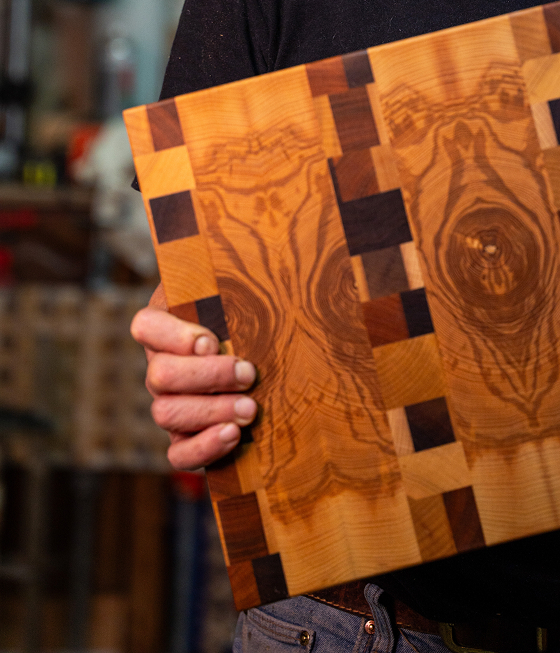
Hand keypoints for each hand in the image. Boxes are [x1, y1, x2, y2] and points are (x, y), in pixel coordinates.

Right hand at [131, 283, 256, 469]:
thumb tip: (268, 250)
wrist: (265, 348)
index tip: (210, 339)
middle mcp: (161, 366)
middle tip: (249, 373)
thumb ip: (244, 274)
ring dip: (211, 411)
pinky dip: (202, 449)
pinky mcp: (186, 436)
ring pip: (166, 414)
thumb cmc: (256, 311)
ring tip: (250, 408)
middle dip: (208, 377)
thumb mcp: (246, 288)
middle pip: (160, 376)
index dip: (172, 336)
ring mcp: (170, 403)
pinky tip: (233, 436)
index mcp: (168, 324)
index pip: (145, 326)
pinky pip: (177, 454)